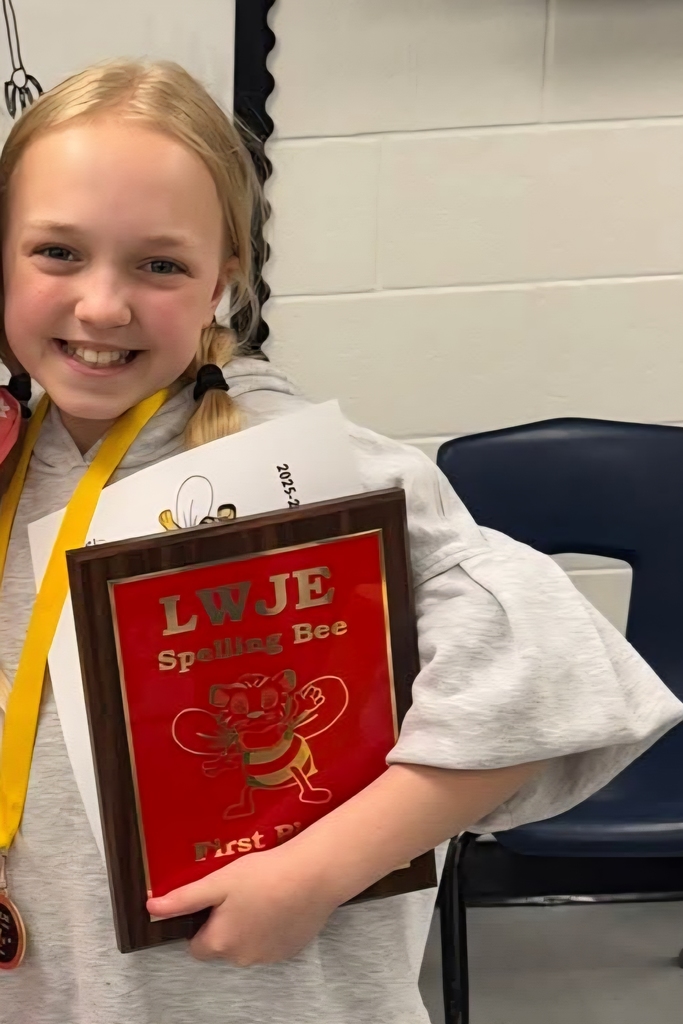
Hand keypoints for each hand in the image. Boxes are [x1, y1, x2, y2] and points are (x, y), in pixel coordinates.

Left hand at [146, 842, 337, 965]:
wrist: (312, 876)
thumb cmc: (264, 876)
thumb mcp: (218, 882)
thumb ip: (185, 899)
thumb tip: (152, 909)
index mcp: (220, 943)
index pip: (196, 946)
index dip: (202, 922)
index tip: (215, 900)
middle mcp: (242, 958)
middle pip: (223, 946)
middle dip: (227, 923)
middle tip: (238, 892)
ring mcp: (269, 957)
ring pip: (248, 944)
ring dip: (250, 926)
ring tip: (262, 893)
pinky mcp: (290, 949)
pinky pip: (271, 942)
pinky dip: (271, 927)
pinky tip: (279, 902)